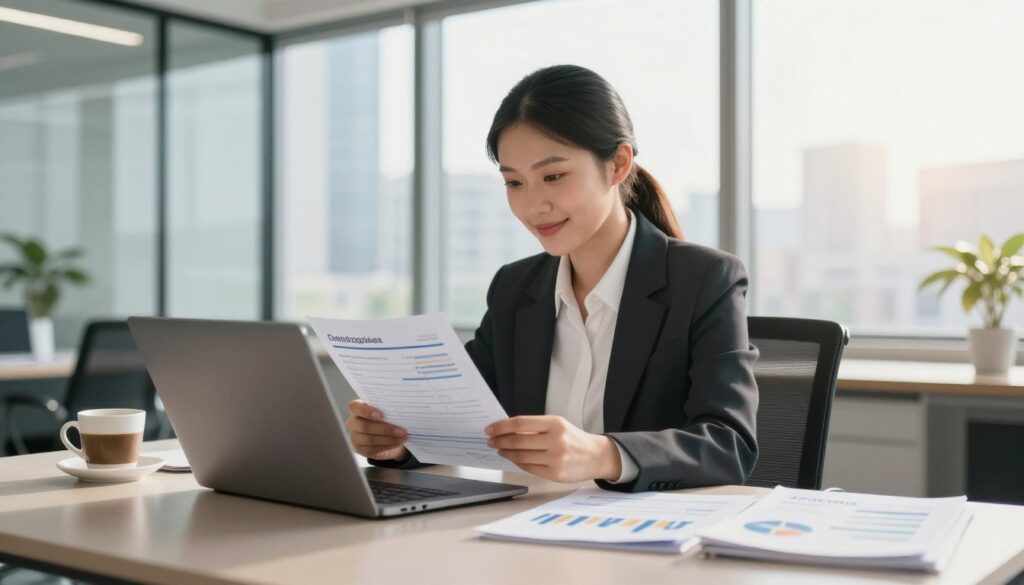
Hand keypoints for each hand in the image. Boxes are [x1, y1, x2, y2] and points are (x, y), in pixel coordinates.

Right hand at [345, 400, 408, 460]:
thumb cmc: (386, 416)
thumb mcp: (386, 410)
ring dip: (388, 439)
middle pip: (364, 426)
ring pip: (369, 439)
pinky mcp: (360, 449)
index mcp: (357, 408)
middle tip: (401, 430)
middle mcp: (353, 422)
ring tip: (402, 437)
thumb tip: (401, 410)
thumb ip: (388, 409)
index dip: (366, 411)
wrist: (387, 433)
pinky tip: (397, 443)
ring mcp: (354, 437)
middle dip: (384, 429)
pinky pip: (372, 449)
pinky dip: (387, 446)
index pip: (354, 407)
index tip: (381, 415)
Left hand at [485, 415, 621, 482]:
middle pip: (518, 441)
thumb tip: (506, 430)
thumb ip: (535, 428)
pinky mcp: (554, 474)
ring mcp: (555, 459)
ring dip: (506, 453)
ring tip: (499, 449)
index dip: (501, 426)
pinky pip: (528, 468)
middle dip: (499, 441)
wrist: (596, 456)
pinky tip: (512, 458)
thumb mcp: (557, 426)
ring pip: (520, 456)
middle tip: (490, 440)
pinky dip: (517, 462)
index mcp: (555, 423)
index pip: (520, 423)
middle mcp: (556, 440)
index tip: (490, 429)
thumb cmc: (573, 438)